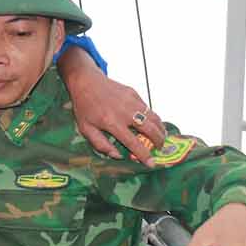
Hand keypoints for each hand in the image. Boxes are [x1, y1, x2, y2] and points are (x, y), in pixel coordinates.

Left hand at [59, 49, 165, 163]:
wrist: (86, 81)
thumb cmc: (84, 107)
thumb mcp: (86, 129)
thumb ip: (101, 144)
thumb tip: (117, 155)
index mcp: (112, 123)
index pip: (134, 143)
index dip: (144, 155)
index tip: (152, 164)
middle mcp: (125, 112)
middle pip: (150, 129)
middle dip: (159, 141)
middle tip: (160, 148)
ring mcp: (131, 101)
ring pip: (154, 117)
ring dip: (160, 129)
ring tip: (161, 137)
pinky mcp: (134, 93)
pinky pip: (147, 108)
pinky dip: (152, 117)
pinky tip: (150, 123)